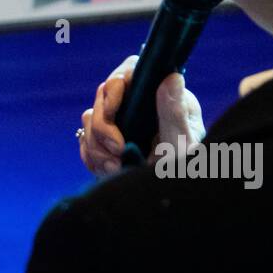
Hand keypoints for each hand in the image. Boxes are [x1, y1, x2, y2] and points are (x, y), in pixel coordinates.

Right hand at [79, 54, 204, 176]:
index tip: (112, 111)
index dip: (115, 86)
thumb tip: (172, 77)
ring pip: (90, 120)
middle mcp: (138, 106)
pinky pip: (85, 141)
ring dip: (96, 146)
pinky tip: (108, 170)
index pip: (129, 73)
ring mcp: (121, 124)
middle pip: (103, 97)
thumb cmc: (187, 172)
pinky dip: (91, 156)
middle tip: (118, 150)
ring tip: (115, 167)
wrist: (175, 200)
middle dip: (103, 127)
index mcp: (161, 98)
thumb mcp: (182, 146)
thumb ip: (174, 114)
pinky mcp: (108, 143)